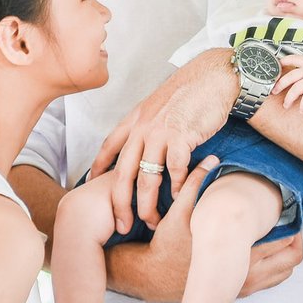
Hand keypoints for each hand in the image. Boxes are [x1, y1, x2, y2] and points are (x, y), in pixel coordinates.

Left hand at [88, 50, 237, 231]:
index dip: (98, 168)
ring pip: (146, 177)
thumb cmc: (190, 92)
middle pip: (122, 173)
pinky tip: (177, 198)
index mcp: (134, 120)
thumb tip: (143, 144)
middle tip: (121, 225)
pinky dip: (176, 188)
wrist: (212, 76)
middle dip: (119, 203)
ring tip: (151, 221)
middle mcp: (142, 128)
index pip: (108, 147)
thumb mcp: (158, 105)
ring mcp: (160, 132)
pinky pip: (174, 170)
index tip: (90, 186)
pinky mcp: (181, 136)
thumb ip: (147, 125)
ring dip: (147, 204)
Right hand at [105, 156, 302, 301]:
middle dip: (295, 234)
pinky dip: (279, 265)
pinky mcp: (241, 292)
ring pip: (287, 270)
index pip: (283, 236)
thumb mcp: (179, 211)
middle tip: (291, 217)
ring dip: (289, 251)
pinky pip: (275, 281)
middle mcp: (246, 273)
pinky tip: (268, 249)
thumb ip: (196, 184)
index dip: (289, 218)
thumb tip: (212, 159)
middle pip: (291, 254)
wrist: (154, 277)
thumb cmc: (168, 243)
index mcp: (237, 251)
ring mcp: (245, 286)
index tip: (288, 205)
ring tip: (284, 232)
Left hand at [274, 54, 302, 109]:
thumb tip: (298, 75)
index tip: (274, 66)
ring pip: (295, 89)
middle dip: (279, 85)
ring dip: (289, 99)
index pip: (291, 58)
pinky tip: (302, 110)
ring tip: (286, 105)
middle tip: (274, 92)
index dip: (282, 62)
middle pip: (288, 77)